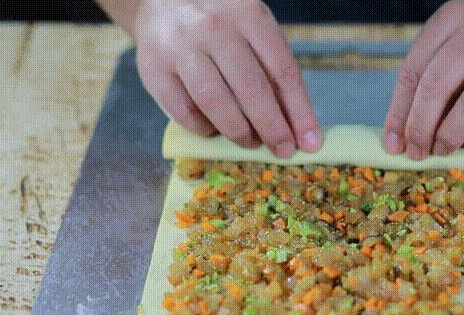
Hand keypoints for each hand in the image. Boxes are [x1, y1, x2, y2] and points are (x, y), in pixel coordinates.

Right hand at [133, 0, 320, 156]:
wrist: (161, 0)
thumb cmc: (220, 22)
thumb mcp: (252, 30)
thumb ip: (273, 69)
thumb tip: (297, 126)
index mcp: (248, 14)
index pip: (283, 71)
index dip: (299, 112)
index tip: (310, 142)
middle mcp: (213, 27)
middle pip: (252, 88)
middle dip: (273, 128)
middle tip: (283, 150)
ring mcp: (180, 46)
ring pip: (215, 102)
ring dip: (239, 131)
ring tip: (251, 141)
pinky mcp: (153, 68)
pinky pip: (185, 112)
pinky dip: (204, 128)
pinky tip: (215, 129)